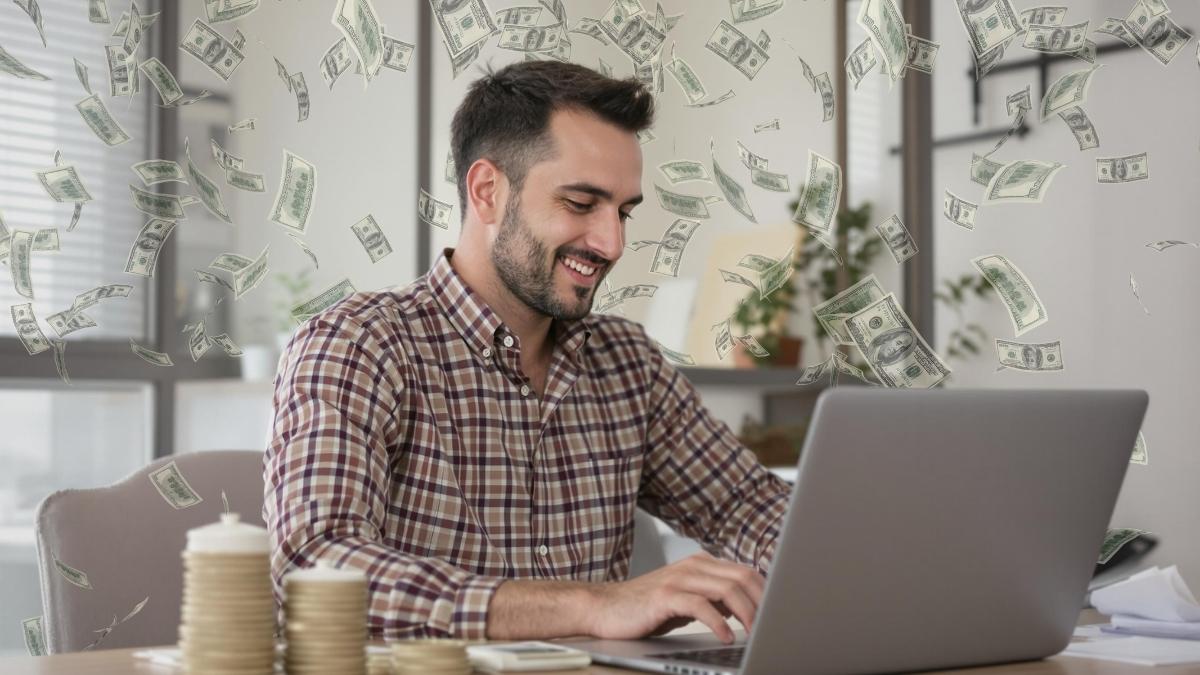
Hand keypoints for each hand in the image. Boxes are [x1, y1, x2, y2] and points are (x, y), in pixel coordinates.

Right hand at [586, 552, 765, 643]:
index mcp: (701, 564)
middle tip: (772, 626)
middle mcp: (693, 565)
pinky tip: (725, 637)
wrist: (605, 608)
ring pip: (727, 589)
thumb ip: (714, 599)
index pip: (746, 572)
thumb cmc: (646, 608)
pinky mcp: (665, 596)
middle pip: (743, 577)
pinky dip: (718, 623)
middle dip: (762, 603)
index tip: (778, 614)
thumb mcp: (687, 600)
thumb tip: (747, 609)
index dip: (767, 593)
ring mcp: (679, 578)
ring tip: (755, 633)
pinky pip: (701, 605)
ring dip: (747, 613)